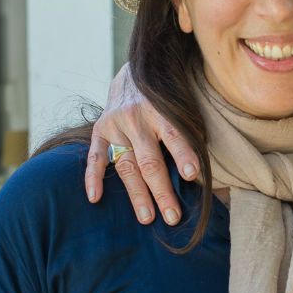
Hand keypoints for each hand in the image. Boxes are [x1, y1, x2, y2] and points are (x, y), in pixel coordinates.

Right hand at [86, 64, 201, 225]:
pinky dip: (93, 177)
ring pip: (126, 165)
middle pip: (149, 161)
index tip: (193, 176)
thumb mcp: (180, 107)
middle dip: (162, 191)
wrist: (134, 73)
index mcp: (161, 111)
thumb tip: (200, 173)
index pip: (174, 135)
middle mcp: (136, 118)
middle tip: (173, 217)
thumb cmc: (166, 98)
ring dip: (136, 194)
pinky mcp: (100, 129)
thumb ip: (186, 133)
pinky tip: (95, 198)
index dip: (183, 155)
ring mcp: (115, 124)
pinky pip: (95, 156)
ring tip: (146, 218)